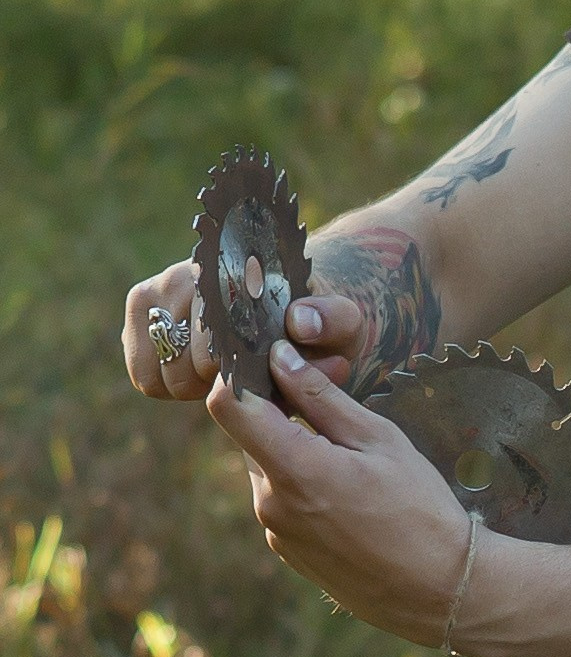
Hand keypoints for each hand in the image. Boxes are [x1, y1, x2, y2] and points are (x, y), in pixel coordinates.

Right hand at [124, 272, 365, 401]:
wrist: (295, 301)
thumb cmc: (321, 318)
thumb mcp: (343, 321)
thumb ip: (334, 320)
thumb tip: (299, 323)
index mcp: (233, 269)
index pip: (213, 340)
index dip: (234, 373)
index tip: (260, 374)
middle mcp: (185, 272)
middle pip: (182, 364)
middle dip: (216, 384)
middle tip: (247, 377)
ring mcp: (156, 290)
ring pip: (157, 373)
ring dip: (192, 387)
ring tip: (225, 374)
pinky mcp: (141, 310)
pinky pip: (144, 375)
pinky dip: (170, 386)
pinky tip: (201, 375)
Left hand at [206, 343, 471, 645]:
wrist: (438, 589)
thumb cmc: (420, 508)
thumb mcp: (380, 439)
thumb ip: (321, 397)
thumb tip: (280, 357)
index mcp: (294, 468)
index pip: (228, 405)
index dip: (242, 374)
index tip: (275, 363)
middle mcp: (271, 502)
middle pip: (250, 432)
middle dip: (281, 408)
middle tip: (334, 395)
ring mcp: (275, 530)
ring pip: (267, 464)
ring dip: (293, 447)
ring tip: (351, 453)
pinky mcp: (285, 550)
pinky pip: (280, 498)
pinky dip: (302, 481)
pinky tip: (349, 491)